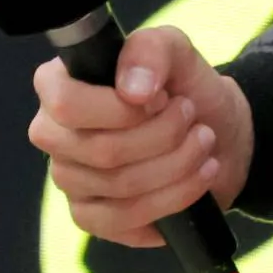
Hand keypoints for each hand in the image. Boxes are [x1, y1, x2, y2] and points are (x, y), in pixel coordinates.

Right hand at [26, 24, 252, 246]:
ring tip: (204, 145)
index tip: (162, 98)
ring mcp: (69, 179)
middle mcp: (54, 134)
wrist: (218, 134)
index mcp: (58, 86)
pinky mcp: (90, 216)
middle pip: (101, 151)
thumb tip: (133, 90)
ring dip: (177, 166)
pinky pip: (122, 221)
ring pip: (119, 187)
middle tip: (193, 119)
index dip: (120, 109)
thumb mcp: (176, 52)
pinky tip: (196, 180)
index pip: (66, 103)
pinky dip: (171, 200)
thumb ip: (151, 52)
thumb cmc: (185, 89)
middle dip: (163, 137)